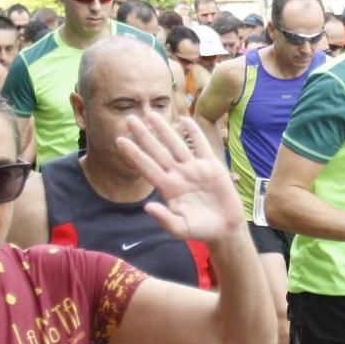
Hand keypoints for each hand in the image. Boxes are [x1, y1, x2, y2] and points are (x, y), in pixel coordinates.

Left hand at [116, 112, 243, 241]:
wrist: (225, 228)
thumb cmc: (200, 229)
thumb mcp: (180, 229)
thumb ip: (164, 219)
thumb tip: (147, 207)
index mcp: (168, 188)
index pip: (147, 167)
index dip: (134, 154)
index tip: (120, 141)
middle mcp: (178, 174)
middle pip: (158, 151)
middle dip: (144, 135)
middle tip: (129, 119)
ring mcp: (194, 168)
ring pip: (176, 144)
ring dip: (163, 129)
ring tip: (150, 114)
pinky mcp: (211, 166)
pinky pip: (200, 145)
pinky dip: (193, 132)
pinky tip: (184, 119)